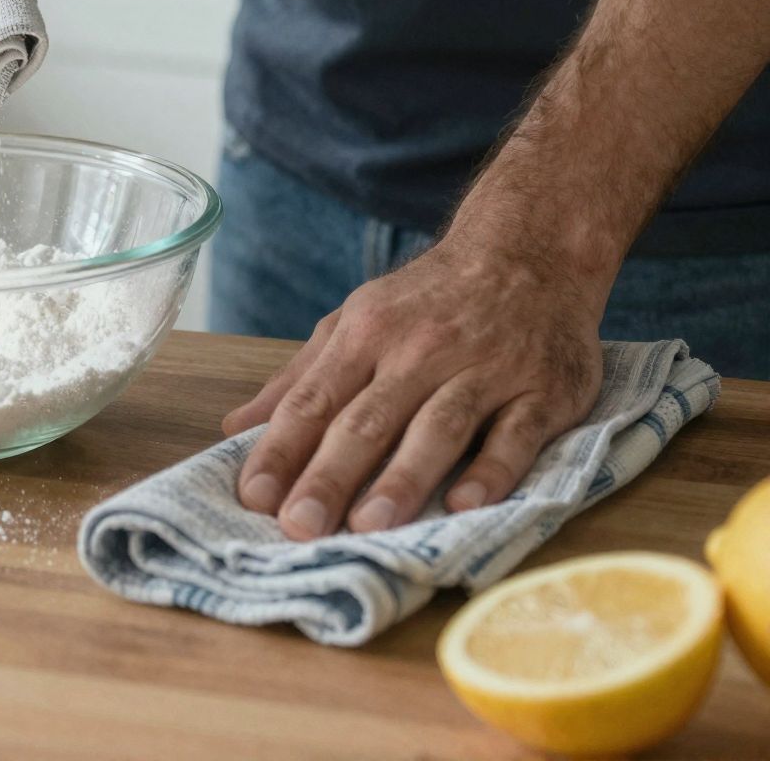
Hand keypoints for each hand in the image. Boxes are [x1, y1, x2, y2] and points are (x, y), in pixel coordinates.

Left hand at [220, 236, 605, 538]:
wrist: (529, 250)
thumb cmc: (429, 299)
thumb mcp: (358, 320)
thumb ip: (301, 377)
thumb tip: (235, 428)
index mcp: (368, 332)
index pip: (315, 399)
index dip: (282, 448)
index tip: (252, 497)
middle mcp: (421, 349)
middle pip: (368, 419)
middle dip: (330, 474)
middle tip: (297, 527)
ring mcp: (484, 369)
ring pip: (437, 427)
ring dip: (402, 476)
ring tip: (368, 526)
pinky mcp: (540, 390)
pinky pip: (515, 434)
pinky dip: (491, 469)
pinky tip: (464, 503)